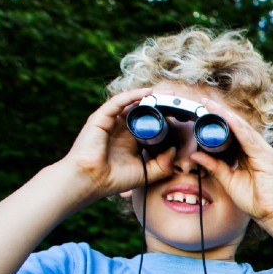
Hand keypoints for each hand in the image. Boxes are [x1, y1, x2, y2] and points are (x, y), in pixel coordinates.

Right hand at [60, 87, 173, 201]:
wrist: (90, 181)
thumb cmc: (114, 179)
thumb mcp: (146, 172)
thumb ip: (163, 164)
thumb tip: (175, 149)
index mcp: (131, 140)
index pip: (150, 124)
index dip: (164, 118)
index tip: (182, 116)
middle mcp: (121, 128)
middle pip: (143, 111)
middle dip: (160, 104)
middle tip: (178, 100)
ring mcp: (111, 122)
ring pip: (132, 103)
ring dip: (150, 96)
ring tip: (168, 93)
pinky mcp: (101, 118)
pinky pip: (118, 101)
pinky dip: (133, 95)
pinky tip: (148, 92)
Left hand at [186, 97, 272, 228]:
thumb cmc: (256, 201)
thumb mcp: (229, 180)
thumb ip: (215, 166)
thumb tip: (196, 155)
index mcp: (252, 154)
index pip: (235, 132)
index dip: (220, 120)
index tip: (204, 110)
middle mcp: (260, 149)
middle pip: (239, 126)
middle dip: (221, 113)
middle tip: (204, 101)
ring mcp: (265, 152)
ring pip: (243, 129)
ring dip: (227, 116)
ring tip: (211, 105)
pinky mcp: (267, 158)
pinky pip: (250, 139)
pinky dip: (238, 128)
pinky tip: (227, 119)